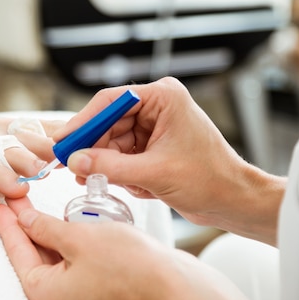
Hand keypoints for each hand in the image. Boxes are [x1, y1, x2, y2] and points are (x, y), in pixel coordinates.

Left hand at [0, 197, 174, 299]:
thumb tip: (25, 220)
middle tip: (15, 197)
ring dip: (45, 235)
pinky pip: (68, 269)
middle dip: (25, 226)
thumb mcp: (78, 236)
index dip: (6, 221)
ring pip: (50, 263)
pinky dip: (63, 247)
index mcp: (42, 296)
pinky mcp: (90, 299)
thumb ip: (45, 228)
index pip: (16, 250)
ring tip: (34, 206)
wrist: (172, 286)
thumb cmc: (127, 264)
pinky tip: (60, 225)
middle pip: (31, 258)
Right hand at [54, 77, 284, 243]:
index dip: (83, 122)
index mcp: (163, 98)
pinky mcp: (152, 147)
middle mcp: (157, 108)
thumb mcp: (155, 172)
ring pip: (112, 142)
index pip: (110, 101)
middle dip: (92, 147)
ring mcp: (154, 128)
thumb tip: (76, 160)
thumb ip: (111, 166)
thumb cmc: (211, 179)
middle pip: (107, 122)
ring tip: (96, 180)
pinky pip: (121, 155)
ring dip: (105, 163)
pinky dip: (118, 171)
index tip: (65, 140)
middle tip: (71, 165)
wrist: (233, 201)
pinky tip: (130, 185)